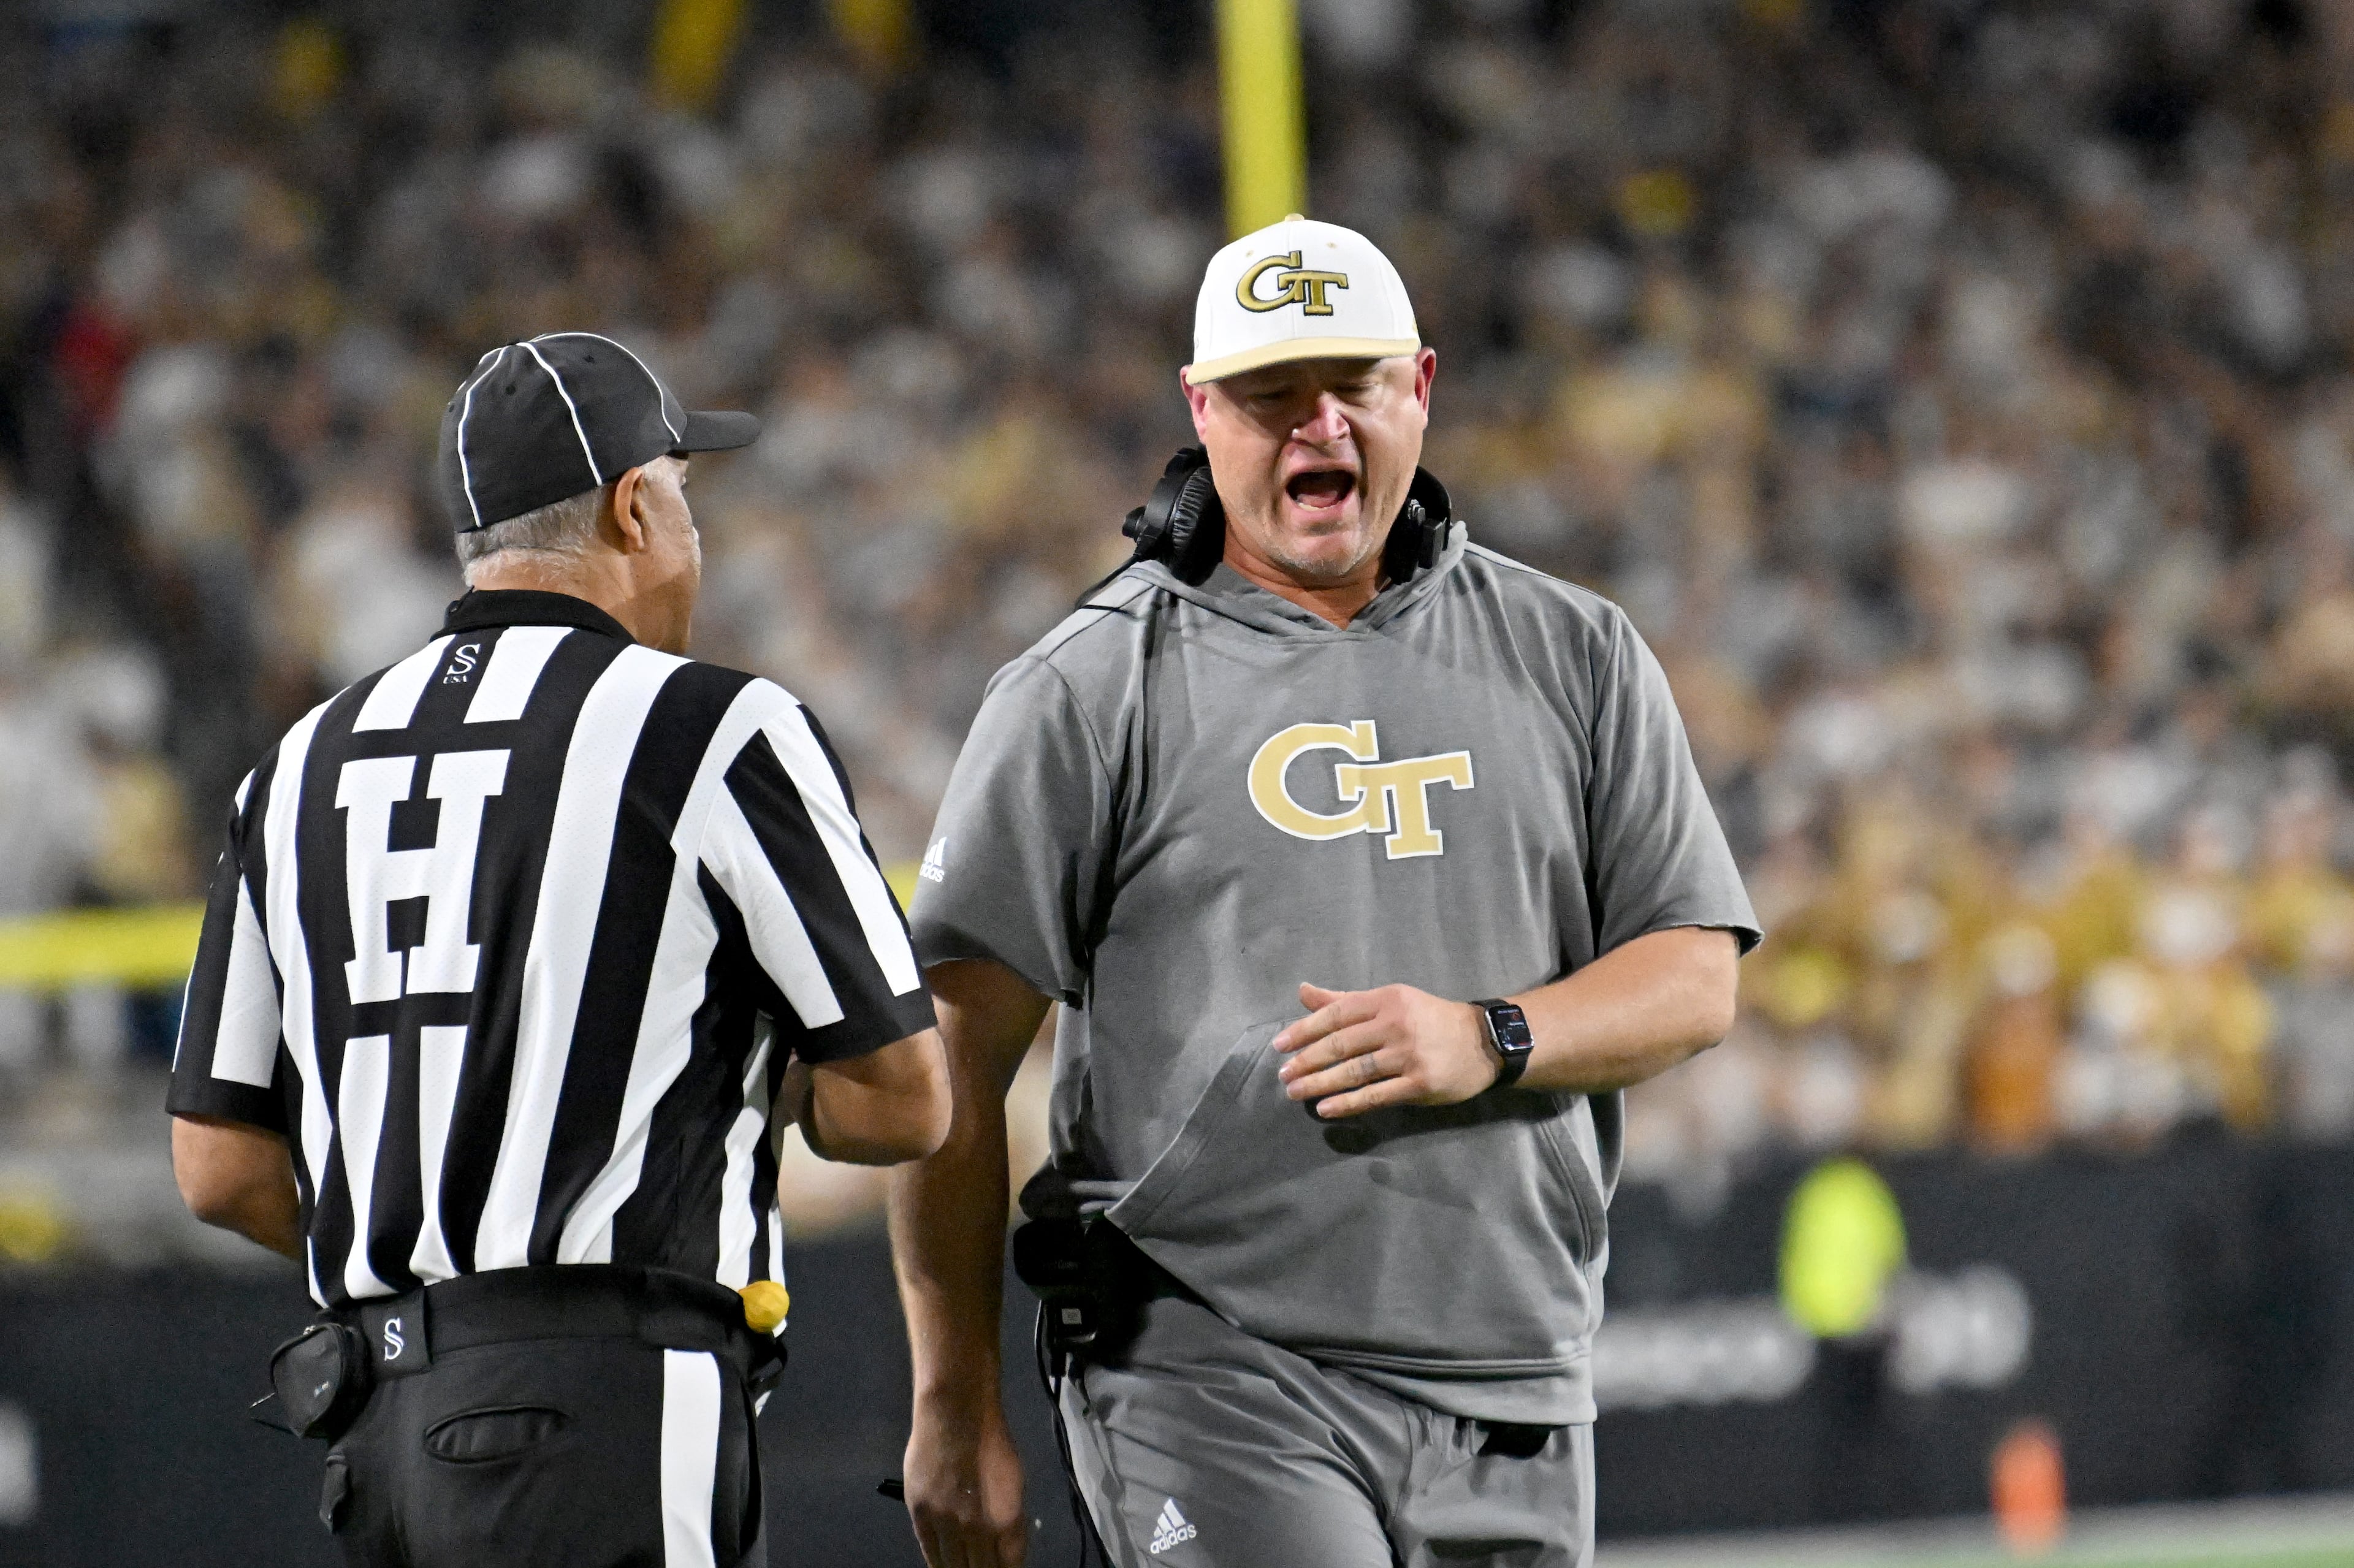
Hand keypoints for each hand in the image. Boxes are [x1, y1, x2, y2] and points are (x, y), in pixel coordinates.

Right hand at [904, 1396, 1027, 1567]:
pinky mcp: (920, 1514)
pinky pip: (928, 1549)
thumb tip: (1003, 1542)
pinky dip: (936, 1561)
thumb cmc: (992, 1442)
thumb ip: (1008, 1517)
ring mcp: (946, 1523)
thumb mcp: (1014, 1482)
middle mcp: (978, 1529)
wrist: (956, 1416)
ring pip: (953, 1564)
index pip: (1010, 1564)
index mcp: (1007, 1520)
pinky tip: (941, 1566)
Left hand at [1273, 982, 1498, 1118]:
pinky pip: (1376, 1095)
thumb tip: (1303, 992)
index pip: (1336, 1014)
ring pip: (1355, 1071)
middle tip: (1283, 1075)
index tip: (1279, 1045)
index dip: (1304, 1030)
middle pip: (1341, 1044)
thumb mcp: (1390, 1001)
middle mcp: (1395, 1024)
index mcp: (1385, 1000)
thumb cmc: (1428, 1020)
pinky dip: (1347, 1103)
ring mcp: (1408, 1055)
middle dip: (1307, 1060)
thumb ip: (1345, 999)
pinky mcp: (1420, 1082)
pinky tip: (1325, 1108)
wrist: (1483, 1041)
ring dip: (1320, 1083)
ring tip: (1296, 1092)